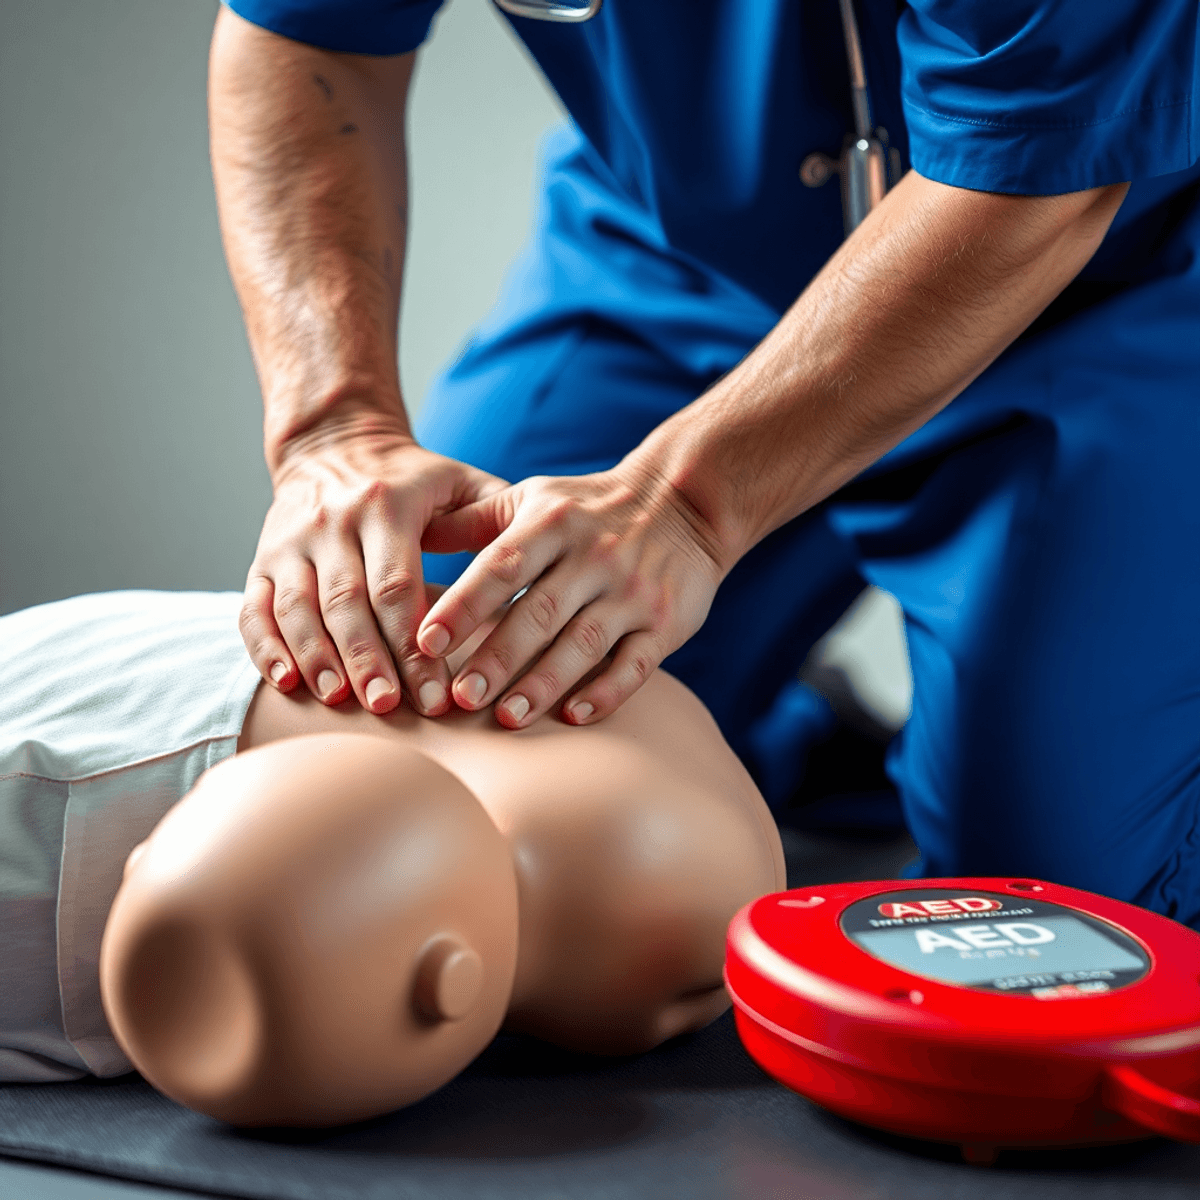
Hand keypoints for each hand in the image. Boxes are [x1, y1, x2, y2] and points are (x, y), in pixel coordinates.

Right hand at [239, 411, 507, 714]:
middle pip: (347, 604)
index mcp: (385, 507)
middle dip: (369, 660)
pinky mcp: (261, 560)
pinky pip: (255, 609)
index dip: (415, 641)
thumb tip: (536, 564)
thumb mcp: (457, 481)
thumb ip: (495, 516)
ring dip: (318, 659)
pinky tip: (287, 683)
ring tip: (342, 701)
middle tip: (390, 707)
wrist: (333, 444)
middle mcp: (331, 524)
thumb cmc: (411, 478)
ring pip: (298, 609)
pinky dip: (267, 648)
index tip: (437, 688)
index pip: (398, 586)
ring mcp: (290, 543)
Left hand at [416, 464, 725, 726]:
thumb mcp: (535, 497)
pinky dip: (607, 691)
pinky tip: (575, 716)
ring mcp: (632, 591)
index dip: (464, 605)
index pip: (501, 565)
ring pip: (584, 642)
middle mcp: (594, 556)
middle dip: (498, 656)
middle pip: (539, 612)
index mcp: (553, 522)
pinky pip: (636, 662)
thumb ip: (475, 519)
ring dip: (544, 682)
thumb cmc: (590, 507)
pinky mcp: (666, 622)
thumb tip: (414, 534)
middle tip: (459, 697)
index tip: (426, 641)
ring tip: (507, 717)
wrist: (686, 501)